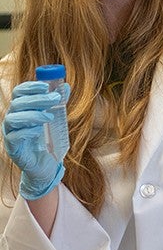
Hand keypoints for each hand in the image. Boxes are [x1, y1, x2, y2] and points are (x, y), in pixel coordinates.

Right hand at [2, 80, 70, 199]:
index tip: (46, 86)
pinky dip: (27, 131)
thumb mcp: (55, 117)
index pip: (19, 92)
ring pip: (13, 118)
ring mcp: (10, 133)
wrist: (45, 163)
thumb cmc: (47, 137)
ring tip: (50, 117)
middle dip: (37, 99)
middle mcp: (12, 118)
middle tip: (55, 98)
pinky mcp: (12, 148)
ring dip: (32, 114)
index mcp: (21, 108)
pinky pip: (13, 137)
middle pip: (18, 103)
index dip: (30, 87)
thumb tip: (65, 86)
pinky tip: (39, 131)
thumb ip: (58, 102)